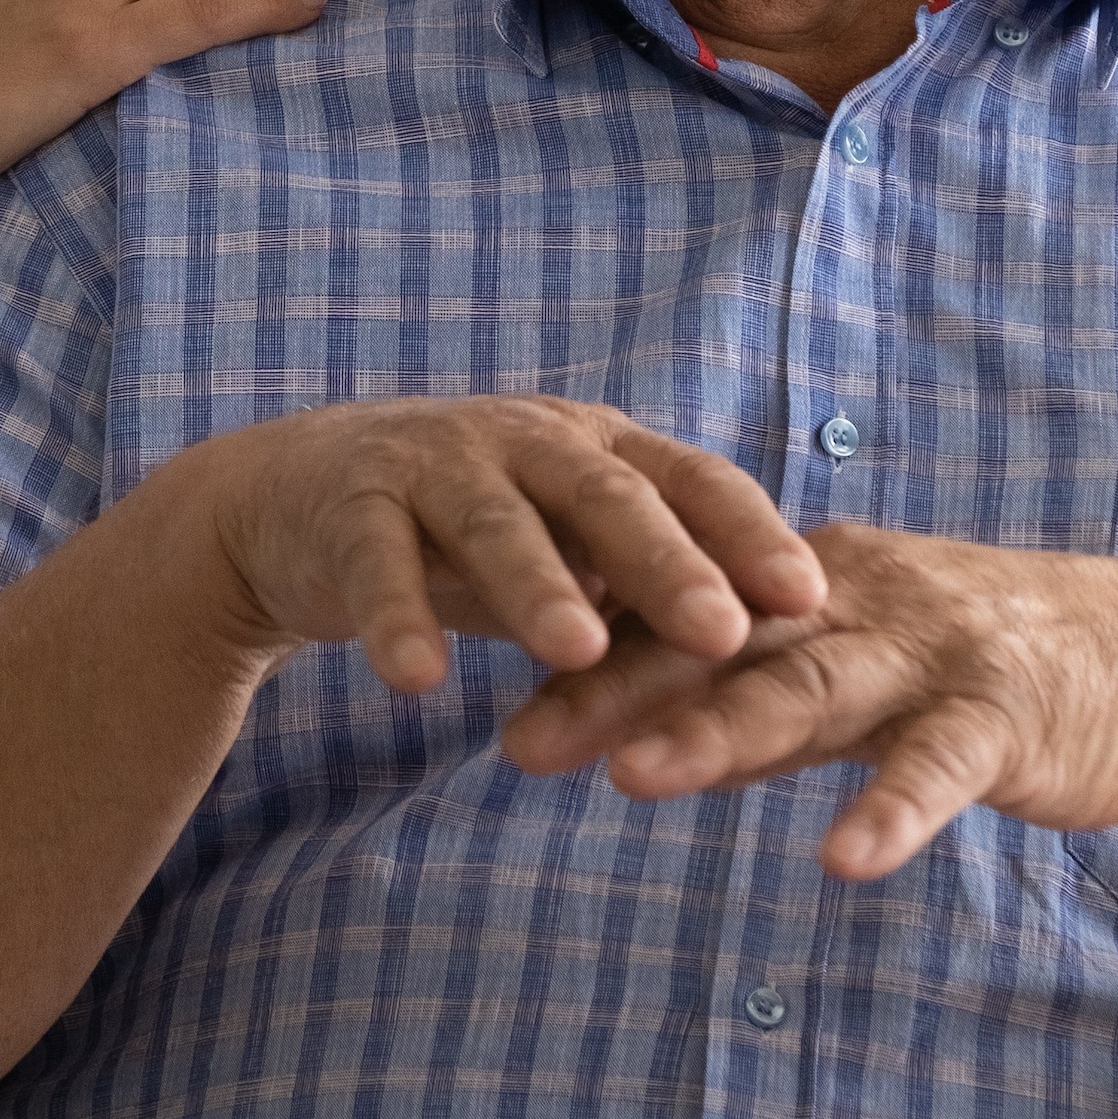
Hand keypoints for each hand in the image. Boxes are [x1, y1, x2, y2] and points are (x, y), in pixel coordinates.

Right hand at [176, 397, 826, 697]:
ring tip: (578, 649)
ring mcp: (434, 462)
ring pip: (494, 520)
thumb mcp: (569, 550)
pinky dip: (397, 616)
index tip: (812, 598)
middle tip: (722, 631)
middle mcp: (525, 439)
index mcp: (597, 447)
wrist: (305, 499)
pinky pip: (377, 561)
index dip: (750, 534)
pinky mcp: (351, 502)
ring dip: (536, 584)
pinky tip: (417, 680)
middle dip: (666, 562)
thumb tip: (779, 656)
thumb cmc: (473, 532)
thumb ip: (648, 592)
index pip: (691, 479)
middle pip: (605, 493)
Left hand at [498, 525, 1117, 880]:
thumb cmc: (976, 669)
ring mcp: (930, 651)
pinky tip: (841, 862)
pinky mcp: (1003, 712)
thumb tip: (631, 736)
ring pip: (809, 686)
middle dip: (615, 688)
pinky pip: (938, 765)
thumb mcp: (852, 674)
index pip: (678, 613)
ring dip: (721, 735)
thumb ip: (752, 699)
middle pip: (718, 642)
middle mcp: (855, 597)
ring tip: (635, 783)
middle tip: (519, 741)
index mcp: (808, 581)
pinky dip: (891, 810)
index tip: (490, 696)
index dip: (582, 653)